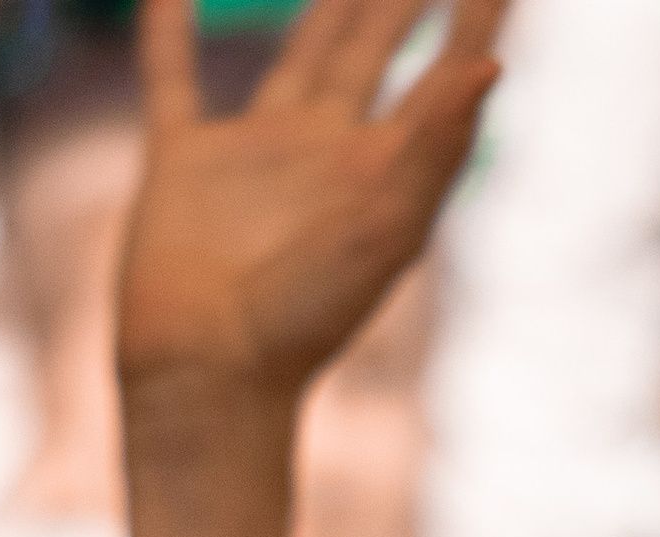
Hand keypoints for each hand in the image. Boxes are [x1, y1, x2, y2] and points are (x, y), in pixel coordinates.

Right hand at [117, 0, 508, 409]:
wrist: (204, 376)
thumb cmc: (299, 320)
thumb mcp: (382, 231)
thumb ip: (435, 146)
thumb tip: (489, 63)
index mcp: (380, 171)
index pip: (443, 75)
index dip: (475, 18)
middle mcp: (324, 154)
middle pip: (373, 51)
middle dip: (403, 1)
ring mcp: (255, 156)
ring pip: (299, 55)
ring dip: (326, 9)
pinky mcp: (184, 164)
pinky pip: (174, 79)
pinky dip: (170, 32)